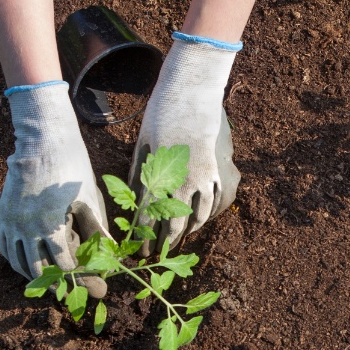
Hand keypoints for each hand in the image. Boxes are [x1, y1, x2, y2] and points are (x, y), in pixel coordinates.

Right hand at [0, 82, 108, 297]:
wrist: (43, 140)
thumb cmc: (72, 168)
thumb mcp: (89, 199)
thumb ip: (98, 231)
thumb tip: (113, 257)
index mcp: (50, 225)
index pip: (66, 266)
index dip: (84, 281)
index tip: (98, 290)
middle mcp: (27, 228)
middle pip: (39, 271)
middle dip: (58, 285)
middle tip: (73, 294)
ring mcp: (11, 221)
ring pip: (18, 263)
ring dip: (35, 277)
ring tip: (51, 284)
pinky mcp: (3, 214)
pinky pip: (5, 247)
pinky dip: (16, 261)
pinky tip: (28, 265)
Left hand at [129, 34, 240, 253]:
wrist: (191, 94)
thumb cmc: (161, 116)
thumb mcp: (142, 146)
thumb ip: (138, 177)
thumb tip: (132, 203)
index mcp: (161, 178)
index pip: (150, 218)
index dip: (145, 238)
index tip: (140, 251)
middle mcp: (183, 183)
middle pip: (175, 223)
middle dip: (165, 242)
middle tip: (157, 255)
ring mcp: (203, 178)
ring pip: (198, 216)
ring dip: (188, 231)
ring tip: (179, 241)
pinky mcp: (217, 169)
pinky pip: (214, 200)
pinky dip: (206, 214)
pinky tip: (199, 220)